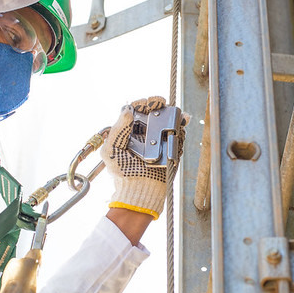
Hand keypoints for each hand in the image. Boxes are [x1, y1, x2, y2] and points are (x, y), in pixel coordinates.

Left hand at [100, 96, 187, 219]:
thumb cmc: (122, 172)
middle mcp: (144, 133)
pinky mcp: (171, 148)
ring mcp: (159, 140)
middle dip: (158, 104)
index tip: (146, 102)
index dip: (142, 104)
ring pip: (167, 121)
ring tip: (172, 111)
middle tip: (160, 103)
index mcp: (128, 131)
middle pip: (153, 112)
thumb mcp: (112, 149)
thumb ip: (118, 129)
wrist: (140, 190)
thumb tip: (128, 109)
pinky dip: (181, 127)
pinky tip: (181, 122)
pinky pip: (178, 134)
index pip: (136, 111)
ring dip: (171, 113)